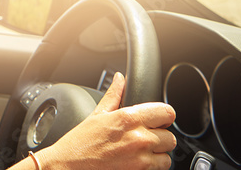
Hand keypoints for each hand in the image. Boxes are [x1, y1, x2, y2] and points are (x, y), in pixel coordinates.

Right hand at [36, 73, 175, 169]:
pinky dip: (152, 167)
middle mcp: (139, 138)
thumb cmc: (81, 143)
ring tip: (141, 152)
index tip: (157, 120)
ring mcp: (141, 159)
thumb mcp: (97, 114)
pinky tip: (138, 162)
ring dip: (157, 155)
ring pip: (167, 157)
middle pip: (170, 137)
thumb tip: (120, 78)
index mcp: (129, 118)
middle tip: (144, 138)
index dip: (163, 116)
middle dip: (159, 137)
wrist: (70, 166)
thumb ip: (114, 95)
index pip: (167, 113)